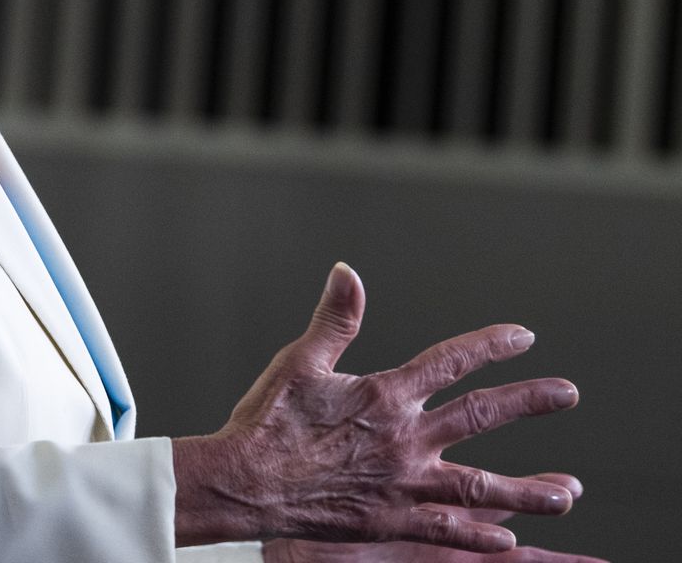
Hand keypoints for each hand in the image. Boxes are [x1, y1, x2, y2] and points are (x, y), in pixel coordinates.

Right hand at [173, 264, 582, 550]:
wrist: (243, 483)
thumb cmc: (265, 422)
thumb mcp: (299, 362)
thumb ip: (334, 320)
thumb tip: (347, 273)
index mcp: (383, 395)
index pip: (449, 362)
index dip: (489, 347)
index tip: (522, 338)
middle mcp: (403, 438)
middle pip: (480, 416)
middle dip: (528, 402)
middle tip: (566, 393)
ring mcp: (401, 483)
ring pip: (479, 485)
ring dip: (527, 491)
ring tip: (565, 495)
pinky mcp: (389, 520)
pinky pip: (446, 530)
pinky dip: (479, 534)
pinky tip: (507, 539)